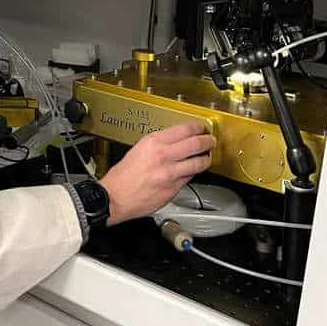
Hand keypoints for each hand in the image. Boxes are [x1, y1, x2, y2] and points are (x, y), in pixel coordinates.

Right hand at [99, 122, 214, 225]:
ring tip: (207, 158)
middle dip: (207, 141)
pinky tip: (192, 172)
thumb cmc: (123, 176)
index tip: (201, 128)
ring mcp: (170, 173)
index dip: (198, 128)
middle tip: (210, 141)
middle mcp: (163, 156)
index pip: (184, 130)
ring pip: (198, 163)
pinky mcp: (174, 189)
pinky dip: (192, 174)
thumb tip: (176, 142)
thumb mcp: (138, 149)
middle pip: (196, 144)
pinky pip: (189, 178)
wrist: (115, 197)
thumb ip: (158, 145)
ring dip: (206, 159)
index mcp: (153, 142)